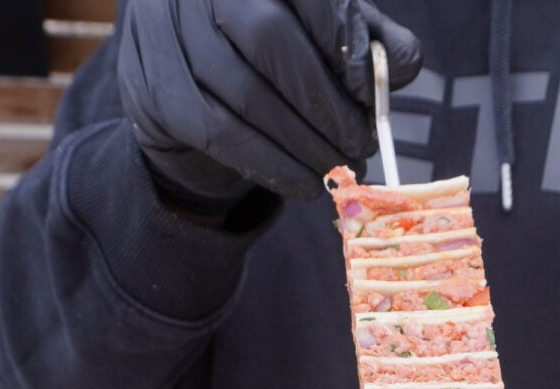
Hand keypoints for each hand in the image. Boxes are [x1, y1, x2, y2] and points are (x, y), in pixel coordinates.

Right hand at [117, 0, 421, 206]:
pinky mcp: (157, 91)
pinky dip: (274, 167)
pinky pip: (223, 135)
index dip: (344, 43)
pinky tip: (305, 184)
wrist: (188, 89)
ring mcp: (168, 34)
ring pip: (248, 95)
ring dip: (306, 145)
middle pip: (272, 40)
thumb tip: (402, 62)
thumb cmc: (270, 57)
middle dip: (327, 104)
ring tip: (340, 169)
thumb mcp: (322, 35)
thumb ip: (366, 40)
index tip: (371, 95)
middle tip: (361, 146)